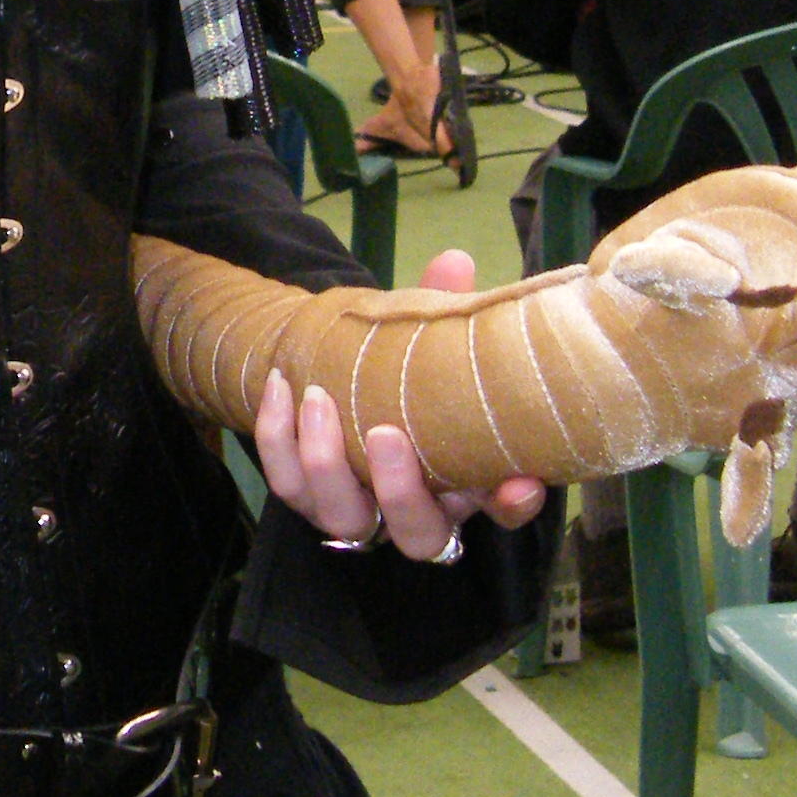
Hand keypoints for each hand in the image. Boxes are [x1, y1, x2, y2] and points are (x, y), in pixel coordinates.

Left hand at [253, 247, 547, 560]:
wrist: (341, 379)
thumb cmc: (405, 369)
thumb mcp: (430, 339)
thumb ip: (443, 307)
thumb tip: (452, 260)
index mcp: (468, 481)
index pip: (505, 510)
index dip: (514, 504)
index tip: (519, 481)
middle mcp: (418, 511)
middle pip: (418, 535)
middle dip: (401, 491)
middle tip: (387, 433)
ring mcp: (361, 512)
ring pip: (344, 520)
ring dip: (327, 465)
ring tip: (318, 399)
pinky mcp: (309, 499)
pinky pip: (287, 485)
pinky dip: (277, 440)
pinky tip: (280, 388)